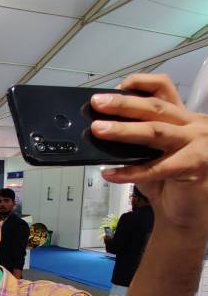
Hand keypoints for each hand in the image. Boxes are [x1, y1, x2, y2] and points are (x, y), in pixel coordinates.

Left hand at [90, 74, 207, 237]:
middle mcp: (194, 125)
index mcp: (183, 117)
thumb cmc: (166, 181)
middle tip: (97, 103)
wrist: (185, 212)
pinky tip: (109, 173)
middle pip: (154, 108)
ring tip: (98, 129)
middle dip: (123, 104)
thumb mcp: (150, 152)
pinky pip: (155, 168)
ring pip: (155, 132)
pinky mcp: (194, 165)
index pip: (163, 89)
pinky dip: (129, 172)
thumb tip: (101, 127)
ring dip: (123, 130)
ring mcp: (198, 144)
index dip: (140, 84)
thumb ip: (135, 139)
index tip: (115, 87)